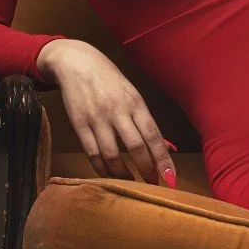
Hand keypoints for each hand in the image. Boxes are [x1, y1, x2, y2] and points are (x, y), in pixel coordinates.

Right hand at [37, 38, 180, 185]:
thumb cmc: (110, 81)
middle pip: (136, 146)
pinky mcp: (79, 124)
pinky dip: (101, 168)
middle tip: (153, 185)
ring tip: (132, 184)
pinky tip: (109, 175)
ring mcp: (97, 118)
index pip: (154, 136)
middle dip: (146, 169)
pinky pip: (92, 152)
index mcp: (136, 104)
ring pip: (112, 153)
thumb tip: (167, 147)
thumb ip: (146, 122)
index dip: (164, 159)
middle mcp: (118, 111)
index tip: (171, 178)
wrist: (77, 63)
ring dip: (123, 173)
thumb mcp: (133, 95)